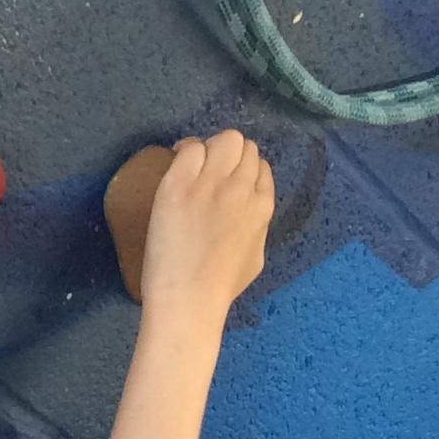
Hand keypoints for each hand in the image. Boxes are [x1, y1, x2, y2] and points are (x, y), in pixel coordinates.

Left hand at [139, 129, 273, 308]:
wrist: (189, 299)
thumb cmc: (220, 288)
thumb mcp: (256, 256)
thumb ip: (257, 225)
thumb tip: (249, 210)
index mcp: (263, 206)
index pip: (261, 167)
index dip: (243, 171)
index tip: (226, 182)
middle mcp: (241, 188)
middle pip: (243, 146)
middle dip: (228, 154)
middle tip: (208, 171)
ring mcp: (210, 184)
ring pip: (223, 140)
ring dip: (209, 148)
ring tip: (191, 166)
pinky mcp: (179, 184)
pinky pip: (190, 148)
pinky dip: (184, 152)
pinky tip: (176, 162)